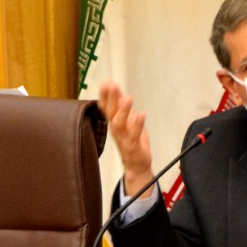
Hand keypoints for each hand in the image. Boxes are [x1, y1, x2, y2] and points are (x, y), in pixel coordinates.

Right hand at [97, 80, 153, 195]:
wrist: (136, 165)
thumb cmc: (131, 139)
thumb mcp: (126, 120)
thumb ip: (121, 105)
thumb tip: (114, 88)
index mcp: (113, 122)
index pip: (105, 107)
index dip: (104, 95)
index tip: (105, 82)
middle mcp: (115, 129)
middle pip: (110, 113)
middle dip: (111, 99)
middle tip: (113, 85)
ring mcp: (123, 138)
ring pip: (119, 123)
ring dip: (123, 111)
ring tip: (128, 98)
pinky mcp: (133, 146)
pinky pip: (134, 135)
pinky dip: (138, 124)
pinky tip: (142, 114)